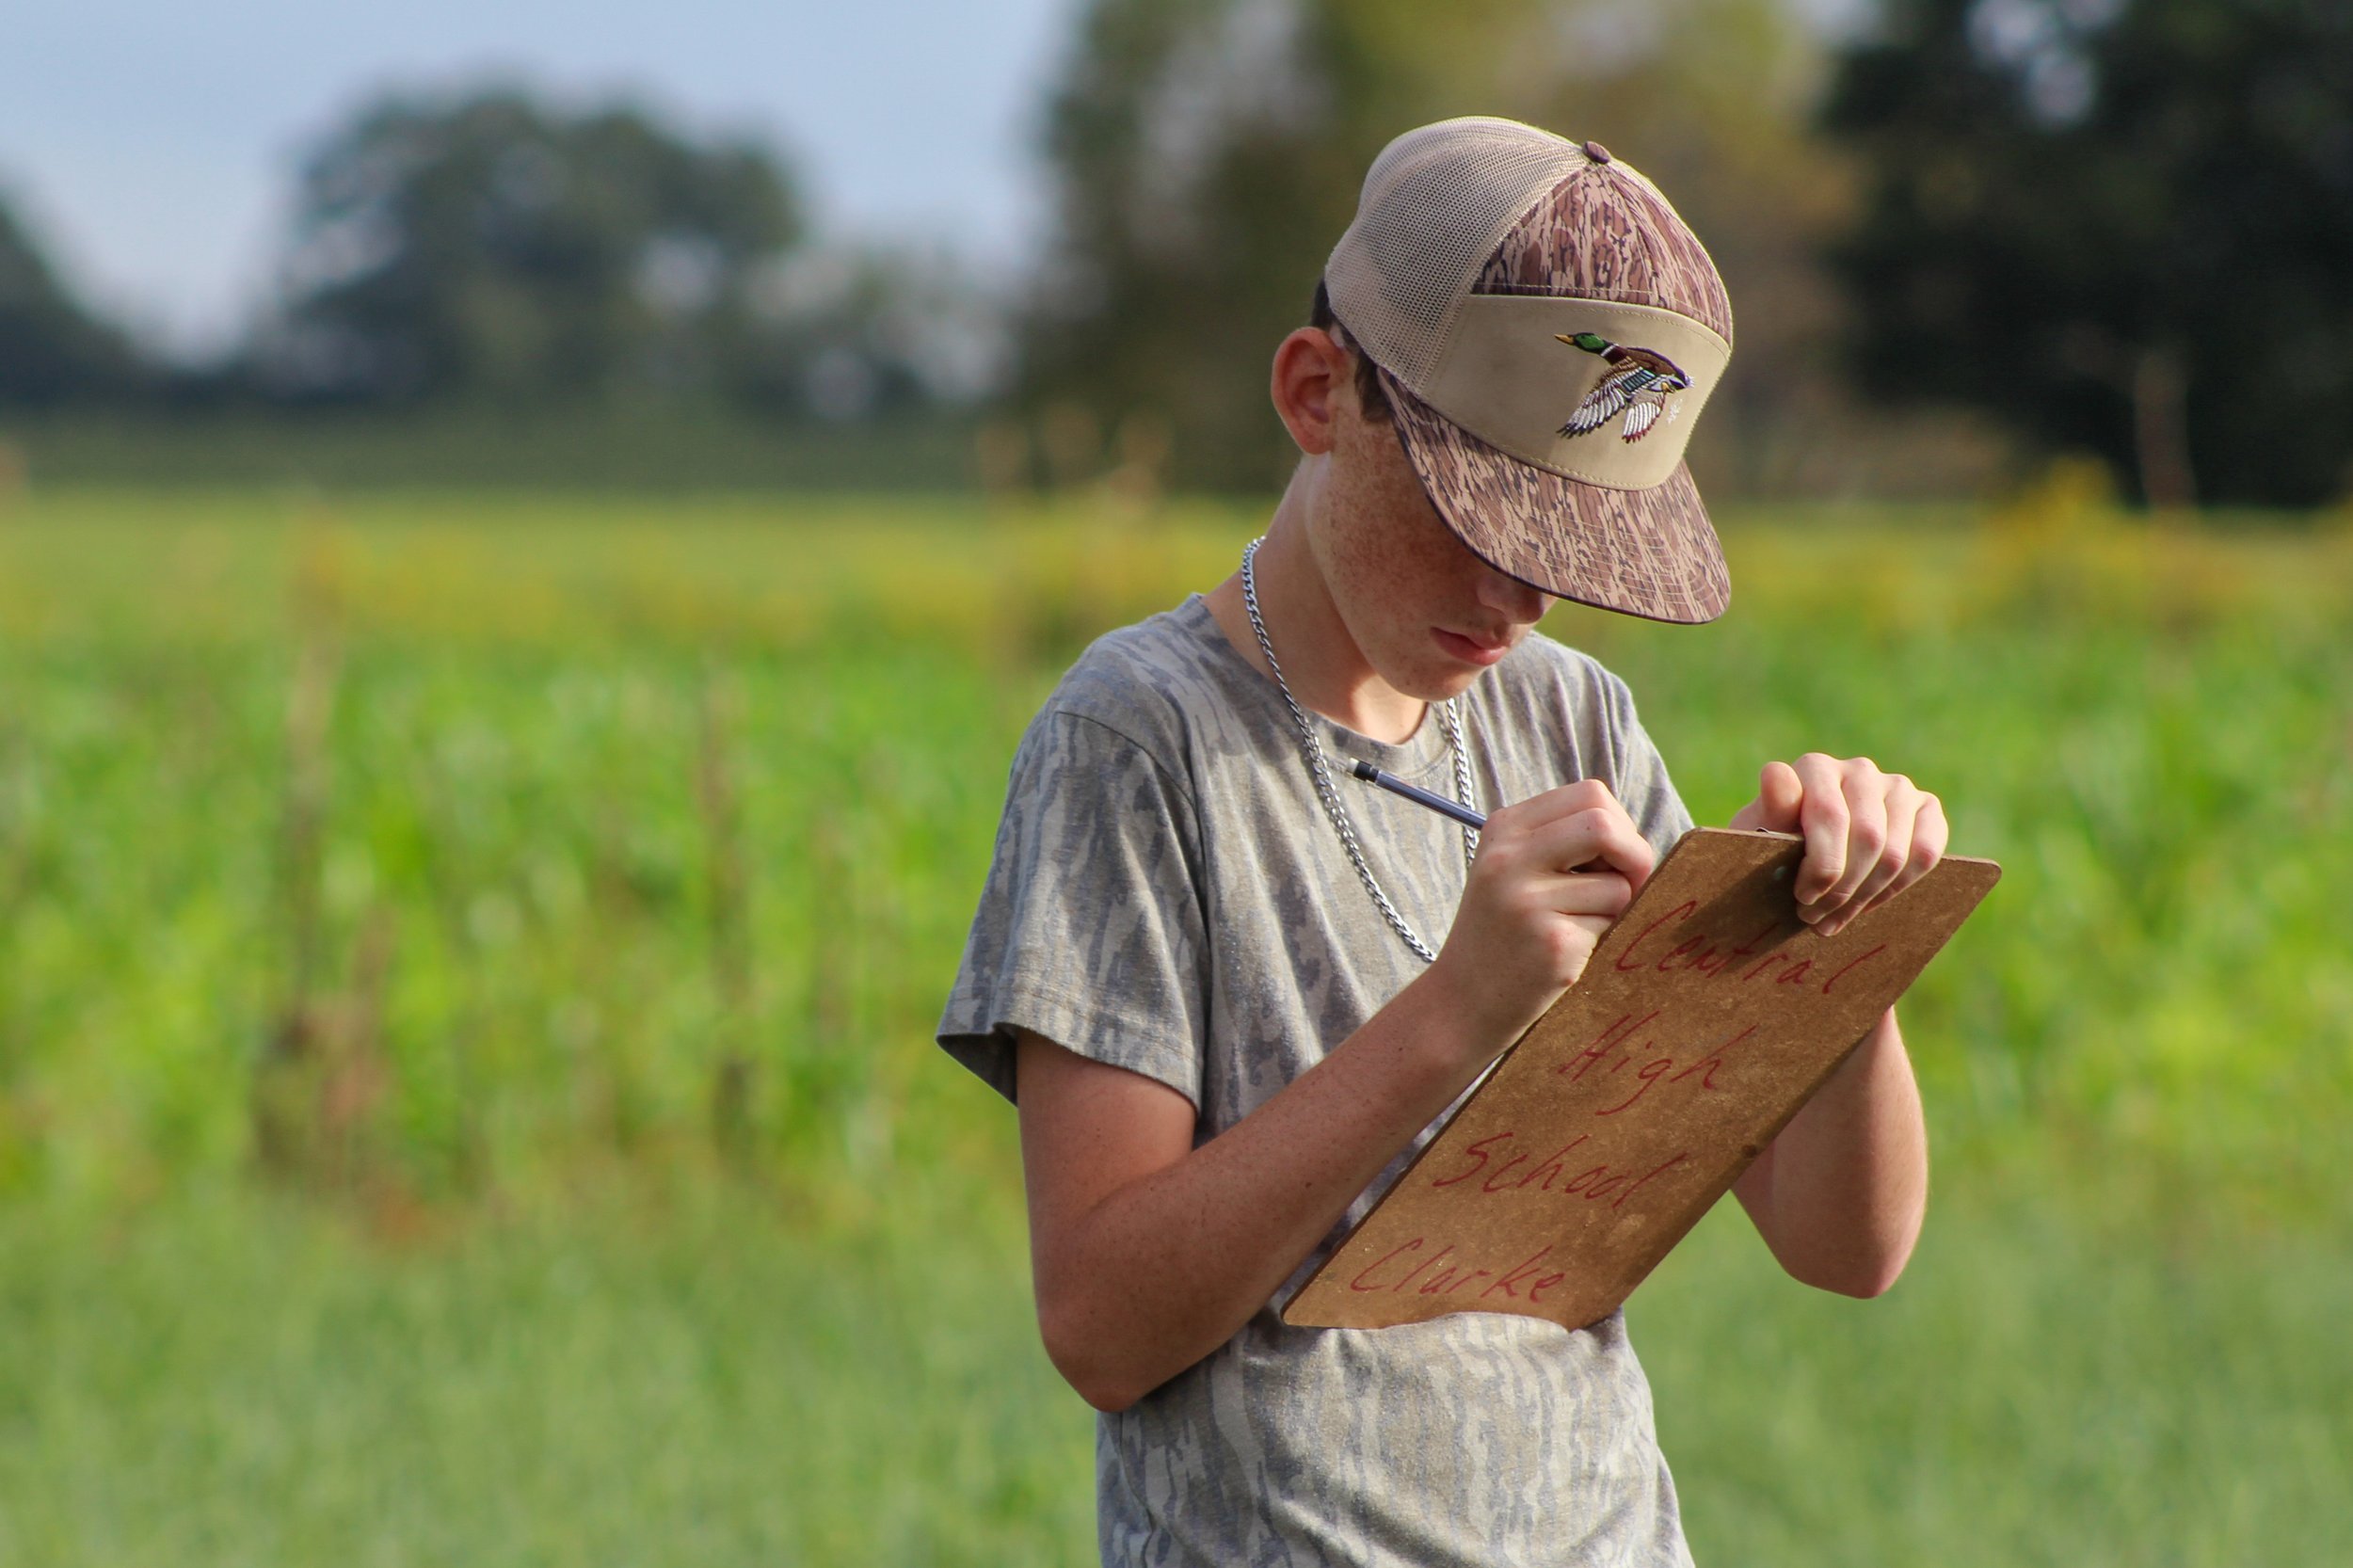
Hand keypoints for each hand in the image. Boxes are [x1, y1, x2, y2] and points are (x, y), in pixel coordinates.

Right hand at [1429, 779, 1656, 1047]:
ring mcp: (1525, 899)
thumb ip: (1567, 842)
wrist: (1463, 1001)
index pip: (1591, 795)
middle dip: (1633, 856)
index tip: (1612, 860)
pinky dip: (1602, 938)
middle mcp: (1508, 857)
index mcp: (1504, 828)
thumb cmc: (1507, 933)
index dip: (1619, 825)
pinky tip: (1566, 953)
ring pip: (1618, 882)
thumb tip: (1637, 839)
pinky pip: (1610, 923)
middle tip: (1625, 888)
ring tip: (1577, 928)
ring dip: (1615, 908)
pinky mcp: (1550, 941)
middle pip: (1604, 823)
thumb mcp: (1517, 870)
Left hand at [1729, 755, 1947, 936]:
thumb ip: (1771, 807)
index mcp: (1817, 767)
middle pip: (1868, 839)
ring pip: (1895, 852)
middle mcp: (1860, 770)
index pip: (1831, 816)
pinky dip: (1898, 887)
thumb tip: (1777, 774)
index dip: (1821, 866)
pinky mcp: (1925, 808)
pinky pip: (1926, 853)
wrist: (1798, 851)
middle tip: (1814, 917)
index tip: (1802, 898)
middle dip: (1841, 889)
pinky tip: (1867, 904)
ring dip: (1864, 896)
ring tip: (1833, 918)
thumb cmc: (1773, 841)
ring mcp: (1897, 787)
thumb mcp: (1759, 831)